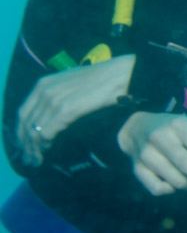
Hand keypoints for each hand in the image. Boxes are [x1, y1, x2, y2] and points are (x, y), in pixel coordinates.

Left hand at [16, 54, 133, 165]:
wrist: (120, 74)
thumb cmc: (103, 80)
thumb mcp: (72, 84)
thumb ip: (59, 96)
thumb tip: (55, 115)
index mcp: (43, 84)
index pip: (23, 113)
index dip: (21, 131)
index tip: (26, 145)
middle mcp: (44, 90)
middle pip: (25, 123)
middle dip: (25, 143)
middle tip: (30, 158)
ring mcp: (53, 99)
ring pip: (34, 130)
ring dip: (34, 147)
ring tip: (38, 158)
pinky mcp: (65, 109)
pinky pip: (46, 131)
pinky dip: (45, 143)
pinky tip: (49, 148)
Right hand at [117, 112, 186, 199]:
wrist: (137, 129)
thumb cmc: (176, 130)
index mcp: (179, 125)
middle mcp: (160, 138)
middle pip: (186, 164)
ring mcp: (146, 154)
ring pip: (175, 180)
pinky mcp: (137, 169)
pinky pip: (158, 189)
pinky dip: (171, 189)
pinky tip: (174, 181)